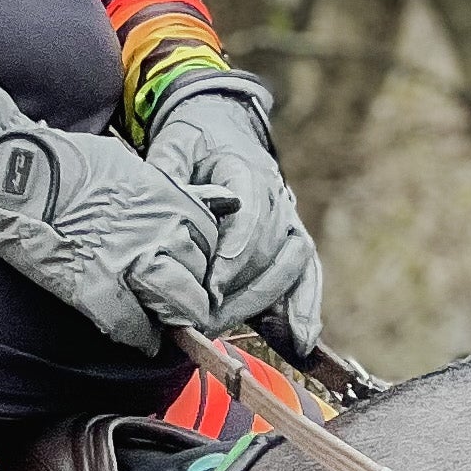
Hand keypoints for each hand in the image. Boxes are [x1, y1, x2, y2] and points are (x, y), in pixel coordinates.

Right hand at [0, 85, 218, 351]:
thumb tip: (200, 199)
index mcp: (167, 199)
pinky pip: (132, 326)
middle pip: (199, 278)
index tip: (192, 266)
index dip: (202, 258)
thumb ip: (164, 189)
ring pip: (175, 306)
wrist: (14, 171)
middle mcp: (158, 232)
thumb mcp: (128, 164)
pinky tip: (140, 338)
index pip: (211, 240)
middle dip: (192, 292)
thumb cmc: (62, 160)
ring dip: (171, 317)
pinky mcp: (96, 290)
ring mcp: (129, 264)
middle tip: (180, 300)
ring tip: (164, 321)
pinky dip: (139, 337)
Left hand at [147, 78, 322, 357]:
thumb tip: (162, 203)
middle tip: (205, 318)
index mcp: (248, 170)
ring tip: (231, 329)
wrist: (222, 129)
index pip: (250, 218)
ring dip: (266, 302)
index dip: (234, 256)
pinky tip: (300, 341)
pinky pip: (308, 276)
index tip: (212, 287)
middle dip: (240, 289)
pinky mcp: (293, 240)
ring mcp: (290, 219)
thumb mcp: (173, 144)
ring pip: (294, 265)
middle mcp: (277, 196)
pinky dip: (306, 309)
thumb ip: (168, 171)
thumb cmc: (193, 141)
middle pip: (271, 249)